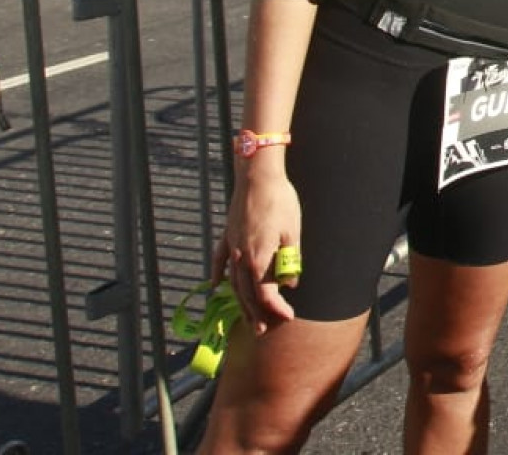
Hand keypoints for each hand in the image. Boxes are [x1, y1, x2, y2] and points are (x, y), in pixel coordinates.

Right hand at [216, 171, 302, 331]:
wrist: (258, 177)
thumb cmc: (280, 201)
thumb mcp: (292, 231)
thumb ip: (290, 260)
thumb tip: (290, 283)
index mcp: (259, 257)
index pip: (265, 292)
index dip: (275, 307)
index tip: (287, 317)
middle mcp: (241, 256)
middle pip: (246, 292)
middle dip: (254, 313)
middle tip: (260, 330)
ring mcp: (231, 246)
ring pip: (232, 280)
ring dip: (238, 299)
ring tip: (244, 315)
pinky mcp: (227, 234)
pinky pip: (220, 260)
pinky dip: (217, 275)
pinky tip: (215, 287)